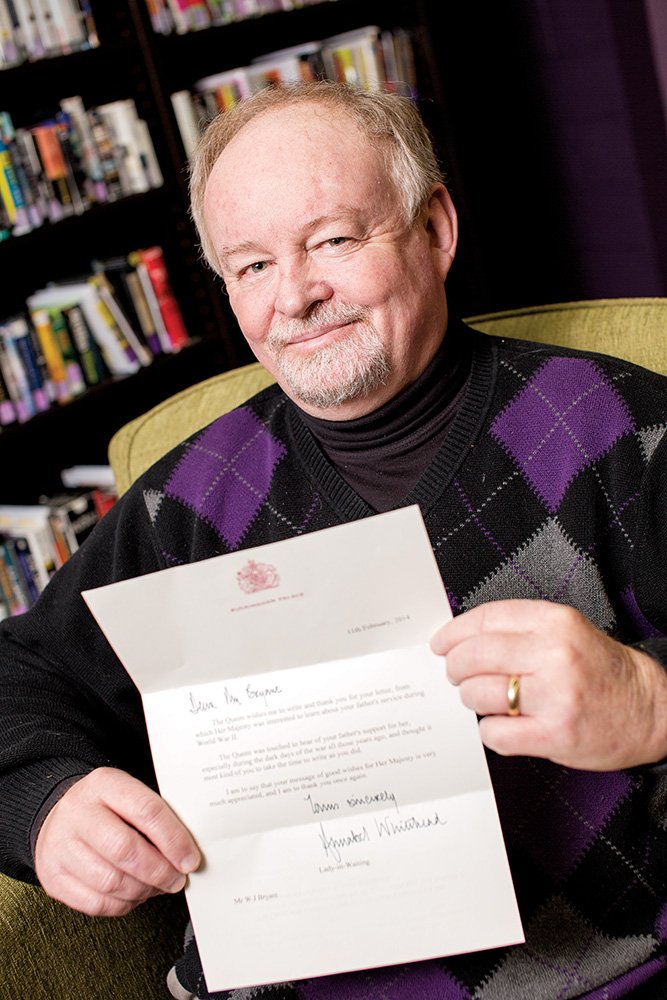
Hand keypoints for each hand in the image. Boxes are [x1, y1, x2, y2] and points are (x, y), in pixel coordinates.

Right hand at [34, 767, 200, 916]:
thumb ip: (156, 818)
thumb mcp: (129, 795)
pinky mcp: (53, 878)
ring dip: (144, 890)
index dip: (173, 839)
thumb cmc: (105, 807)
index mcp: (104, 784)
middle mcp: (77, 813)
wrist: (59, 815)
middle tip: (177, 879)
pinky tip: (135, 893)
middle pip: (125, 849)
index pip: (146, 810)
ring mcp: (60, 846)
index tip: (190, 859)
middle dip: (159, 871)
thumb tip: (187, 853)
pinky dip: (123, 904)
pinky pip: (96, 903)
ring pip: (111, 881)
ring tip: (158, 886)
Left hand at [430, 599, 666, 770]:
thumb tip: (460, 639)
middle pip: (474, 656)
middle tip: (456, 675)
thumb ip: (519, 630)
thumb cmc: (600, 671)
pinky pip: (495, 733)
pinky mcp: (555, 733)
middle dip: (455, 667)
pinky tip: (503, 726)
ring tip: (485, 700)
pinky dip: (490, 731)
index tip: (441, 643)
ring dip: (471, 699)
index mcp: (555, 622)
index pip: (485, 619)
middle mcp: (554, 654)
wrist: (651, 709)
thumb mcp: (566, 632)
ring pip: (478, 693)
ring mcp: (555, 695)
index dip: (454, 632)